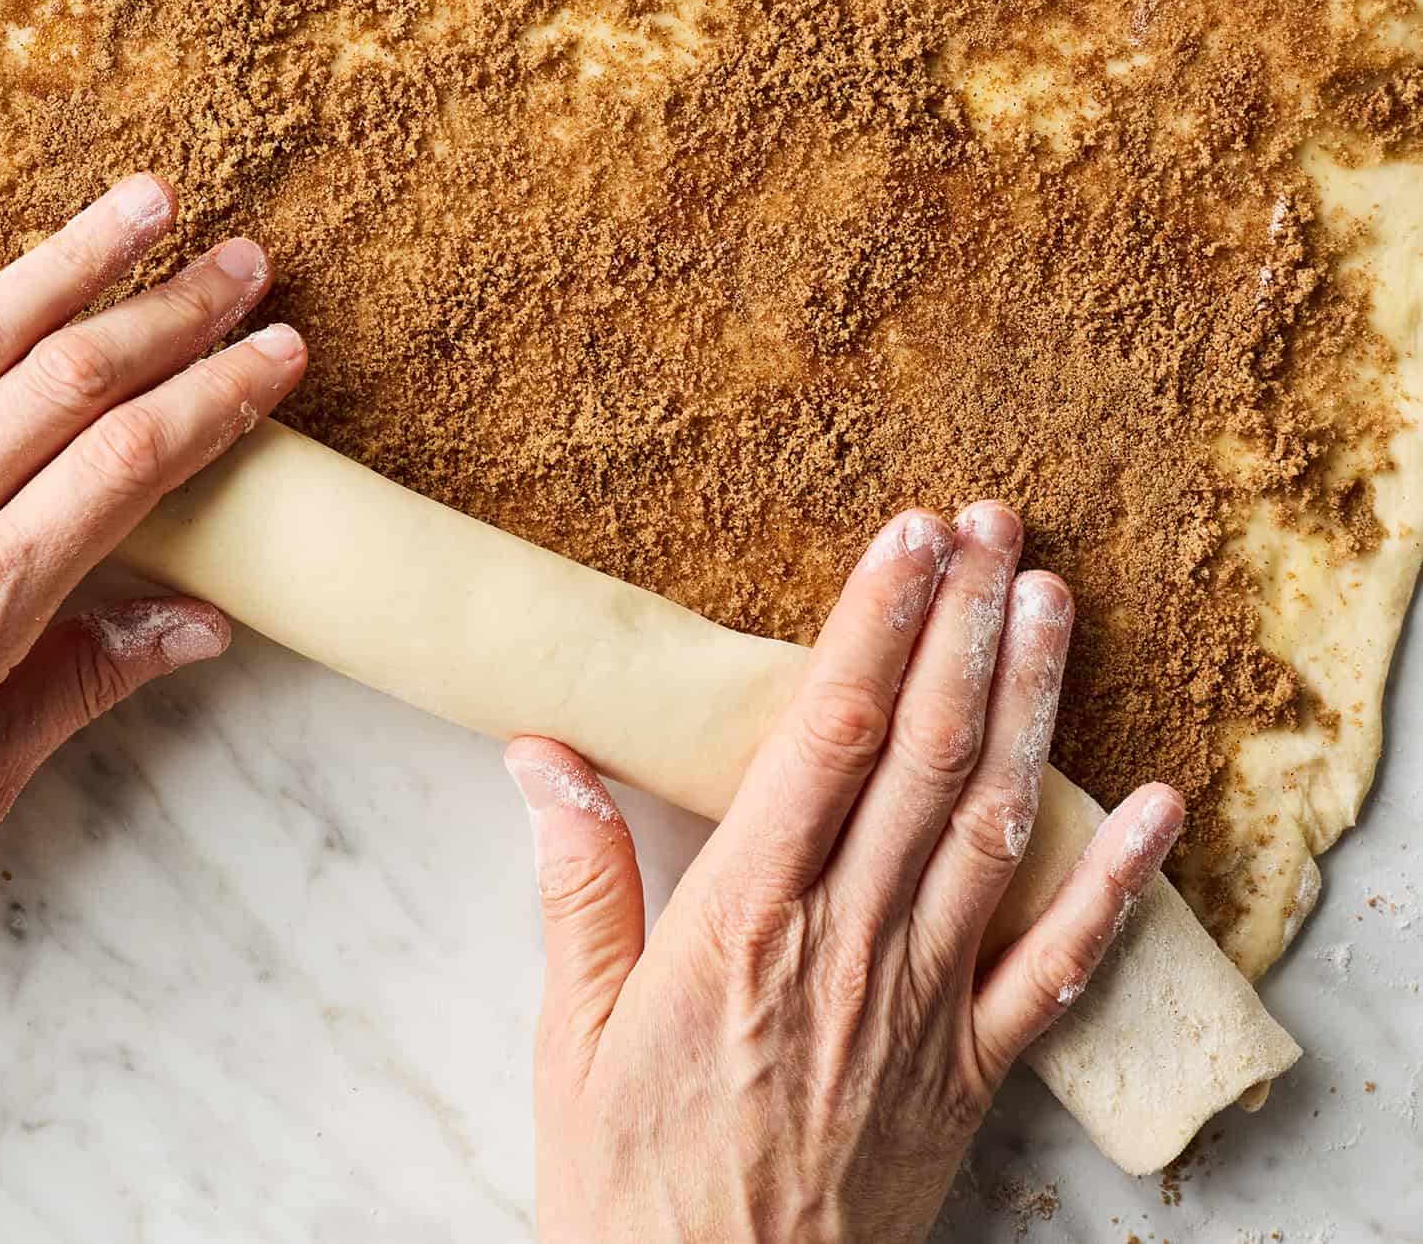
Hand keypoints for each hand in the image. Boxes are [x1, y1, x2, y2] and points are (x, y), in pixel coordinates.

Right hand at [508, 501, 1183, 1243]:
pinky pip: (1060, 970)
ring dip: (1031, 706)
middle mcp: (847, 945)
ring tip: (1052, 601)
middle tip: (992, 524)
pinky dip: (1117, 886)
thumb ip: (575, 885)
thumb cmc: (631, 1188)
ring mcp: (923, 1008)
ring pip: (992, 828)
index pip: (826, 738)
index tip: (904, 537)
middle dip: (961, 626)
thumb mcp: (571, 1037)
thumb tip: (540, 753)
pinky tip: (1160, 807)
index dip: (873, 626)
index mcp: (743, 922)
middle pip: (923, 757)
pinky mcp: (972, 1074)